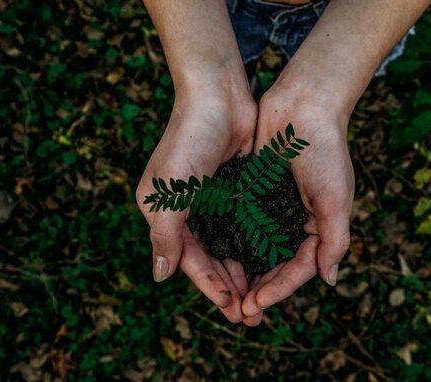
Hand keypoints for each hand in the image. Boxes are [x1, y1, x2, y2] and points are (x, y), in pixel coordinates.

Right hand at [136, 87, 262, 324]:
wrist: (218, 96)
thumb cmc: (188, 140)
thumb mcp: (169, 191)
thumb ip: (164, 235)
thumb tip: (160, 277)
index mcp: (166, 214)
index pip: (189, 260)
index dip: (210, 286)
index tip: (232, 308)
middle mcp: (188, 211)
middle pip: (211, 258)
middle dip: (230, 287)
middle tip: (251, 315)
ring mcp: (214, 201)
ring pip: (230, 246)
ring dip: (244, 271)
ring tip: (263, 297)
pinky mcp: (236, 189)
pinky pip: (246, 226)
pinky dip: (255, 245)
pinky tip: (270, 262)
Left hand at [241, 85, 353, 321]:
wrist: (304, 104)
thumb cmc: (325, 150)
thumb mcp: (336, 198)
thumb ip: (334, 240)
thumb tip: (329, 280)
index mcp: (318, 226)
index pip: (298, 268)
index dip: (279, 289)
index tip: (257, 303)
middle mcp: (294, 221)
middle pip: (275, 264)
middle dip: (259, 288)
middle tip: (239, 311)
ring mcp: (273, 207)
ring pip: (255, 248)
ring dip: (242, 272)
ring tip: (225, 294)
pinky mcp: (253, 191)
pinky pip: (240, 223)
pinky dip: (231, 241)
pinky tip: (215, 257)